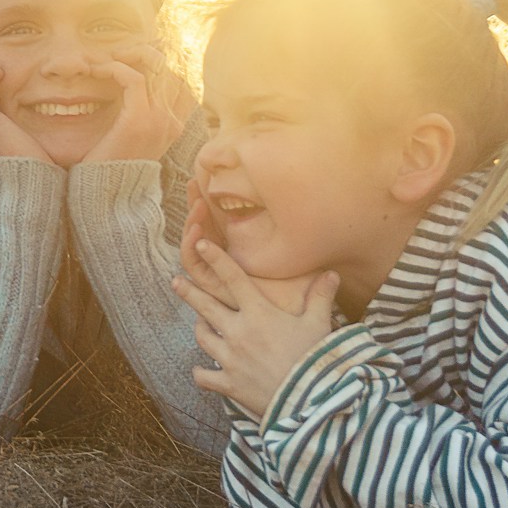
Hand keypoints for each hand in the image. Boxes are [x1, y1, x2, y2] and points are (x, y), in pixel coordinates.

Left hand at [83, 43, 189, 163]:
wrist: (105, 197)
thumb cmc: (110, 167)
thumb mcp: (129, 139)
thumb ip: (136, 116)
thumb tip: (127, 90)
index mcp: (173, 126)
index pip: (179, 81)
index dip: (158, 64)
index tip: (129, 60)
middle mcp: (172, 121)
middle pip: (169, 69)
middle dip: (142, 54)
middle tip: (114, 54)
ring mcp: (159, 120)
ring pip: (155, 67)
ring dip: (127, 55)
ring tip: (104, 58)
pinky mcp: (138, 120)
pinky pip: (133, 77)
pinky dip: (113, 67)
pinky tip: (96, 70)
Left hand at [174, 237, 338, 417]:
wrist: (311, 402)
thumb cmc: (316, 360)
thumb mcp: (319, 325)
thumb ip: (320, 298)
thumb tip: (332, 274)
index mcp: (258, 313)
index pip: (233, 278)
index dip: (215, 259)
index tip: (200, 246)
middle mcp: (238, 332)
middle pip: (205, 306)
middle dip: (188, 292)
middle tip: (176, 281)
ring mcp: (229, 358)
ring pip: (202, 337)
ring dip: (199, 329)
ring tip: (198, 324)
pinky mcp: (228, 383)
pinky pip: (204, 376)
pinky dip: (201, 373)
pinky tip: (200, 371)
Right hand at [181, 180, 325, 311]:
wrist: (296, 328)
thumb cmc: (300, 299)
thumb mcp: (301, 264)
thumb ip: (301, 247)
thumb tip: (317, 224)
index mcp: (241, 257)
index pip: (220, 225)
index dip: (212, 203)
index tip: (207, 180)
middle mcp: (223, 267)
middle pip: (202, 231)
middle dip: (194, 206)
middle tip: (193, 183)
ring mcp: (215, 277)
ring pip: (193, 247)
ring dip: (192, 224)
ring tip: (198, 206)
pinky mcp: (212, 288)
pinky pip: (193, 265)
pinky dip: (191, 247)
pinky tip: (196, 230)